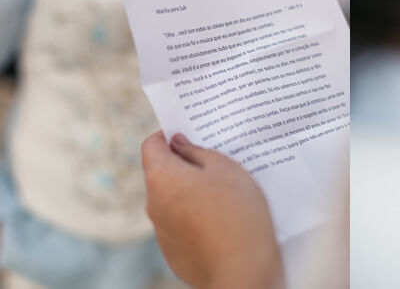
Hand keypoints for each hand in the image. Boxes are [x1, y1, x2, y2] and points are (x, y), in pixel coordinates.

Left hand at [141, 132, 283, 288]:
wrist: (243, 270)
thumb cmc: (236, 212)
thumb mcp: (224, 168)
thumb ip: (197, 151)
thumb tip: (178, 144)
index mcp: (161, 178)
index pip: (151, 145)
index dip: (169, 135)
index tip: (190, 134)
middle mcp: (154, 205)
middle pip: (163, 174)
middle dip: (185, 165)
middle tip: (217, 161)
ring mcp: (162, 232)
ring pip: (173, 201)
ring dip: (192, 192)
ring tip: (226, 193)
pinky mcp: (175, 254)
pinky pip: (182, 226)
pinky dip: (197, 218)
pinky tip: (223, 220)